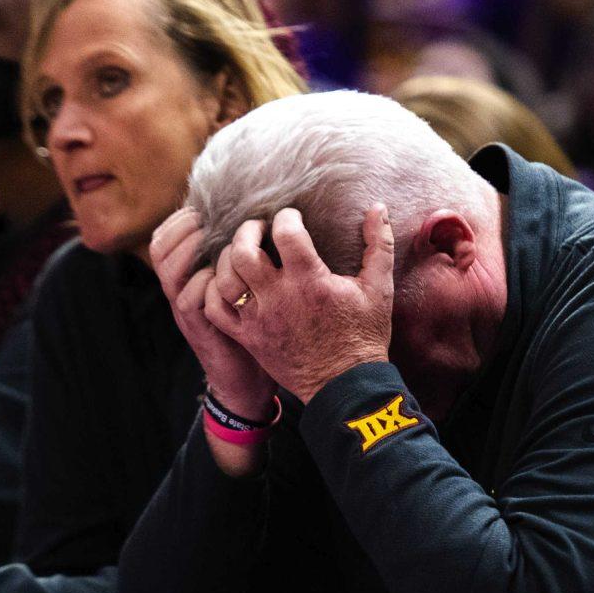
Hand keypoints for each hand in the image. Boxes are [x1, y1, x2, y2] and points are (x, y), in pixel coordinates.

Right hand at [148, 208, 275, 419]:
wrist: (246, 380)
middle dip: (181, 229)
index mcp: (185, 280)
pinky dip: (205, 283)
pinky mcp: (201, 331)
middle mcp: (180, 294)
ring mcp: (187, 314)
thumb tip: (249, 217)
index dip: (177, 220)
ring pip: (171, 276)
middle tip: (206, 217)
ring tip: (212, 237)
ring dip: (189, 252)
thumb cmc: (248, 325)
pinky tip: (224, 273)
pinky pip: (191, 302)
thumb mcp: (236, 285)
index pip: (163, 241)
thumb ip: (233, 256)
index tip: (202, 206)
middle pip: (160, 252)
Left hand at [206, 205, 394, 404]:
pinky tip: (230, 283)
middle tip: (260, 228)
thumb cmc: (363, 335)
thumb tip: (379, 207)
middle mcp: (279, 298)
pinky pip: (214, 310)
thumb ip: (379, 244)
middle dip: (248, 231)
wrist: (345, 384)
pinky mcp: (248, 338)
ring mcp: (259, 320)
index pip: (286, 233)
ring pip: (224, 279)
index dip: (287, 217)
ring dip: (229, 259)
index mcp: (310, 282)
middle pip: (243, 252)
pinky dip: (214, 291)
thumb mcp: (379, 288)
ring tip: (242, 253)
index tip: (292, 218)